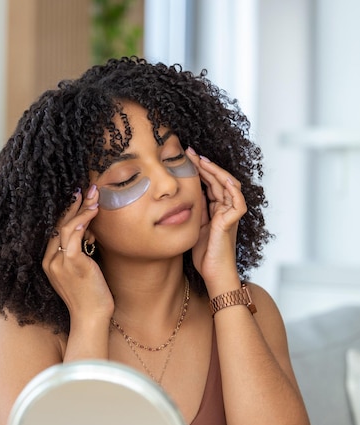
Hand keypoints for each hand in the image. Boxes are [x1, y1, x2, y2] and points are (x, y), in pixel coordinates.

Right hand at [42, 186, 113, 320]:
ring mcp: (59, 263)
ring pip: (66, 227)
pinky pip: (74, 236)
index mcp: (50, 262)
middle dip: (73, 204)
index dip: (67, 212)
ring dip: (81, 208)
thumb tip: (90, 233)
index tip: (79, 197)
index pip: (55, 230)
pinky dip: (83, 221)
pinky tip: (92, 211)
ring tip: (94, 195)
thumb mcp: (82, 271)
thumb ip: (81, 253)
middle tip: (86, 187)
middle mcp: (50, 261)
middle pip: (58, 225)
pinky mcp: (72, 264)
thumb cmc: (91, 297)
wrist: (91, 318)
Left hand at [186, 148, 246, 290]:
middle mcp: (226, 208)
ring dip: (215, 171)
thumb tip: (186, 192)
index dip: (200, 169)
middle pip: (219, 179)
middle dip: (205, 165)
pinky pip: (237, 200)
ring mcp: (231, 214)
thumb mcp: (195, 225)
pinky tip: (220, 177)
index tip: (186, 157)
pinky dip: (231, 188)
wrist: (213, 272)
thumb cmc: (204, 254)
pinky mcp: (233, 221)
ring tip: (200, 160)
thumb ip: (195, 209)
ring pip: (228, 184)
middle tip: (190, 152)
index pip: (210, 183)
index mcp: (217, 209)